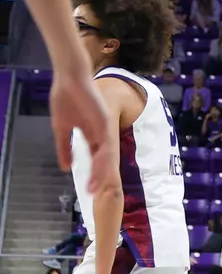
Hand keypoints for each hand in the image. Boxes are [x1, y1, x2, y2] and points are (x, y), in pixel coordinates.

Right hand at [50, 68, 112, 192]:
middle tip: (93, 194)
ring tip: (94, 188)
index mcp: (93, 136)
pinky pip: (106, 145)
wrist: (70, 79)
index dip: (93, 174)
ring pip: (107, 157)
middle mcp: (102, 135)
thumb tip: (65, 167)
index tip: (88, 189)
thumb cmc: (66, 99)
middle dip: (99, 178)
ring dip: (101, 173)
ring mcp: (105, 129)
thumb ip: (64, 148)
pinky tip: (98, 171)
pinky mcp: (105, 123)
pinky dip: (103, 159)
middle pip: (104, 161)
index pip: (96, 159)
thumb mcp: (62, 128)